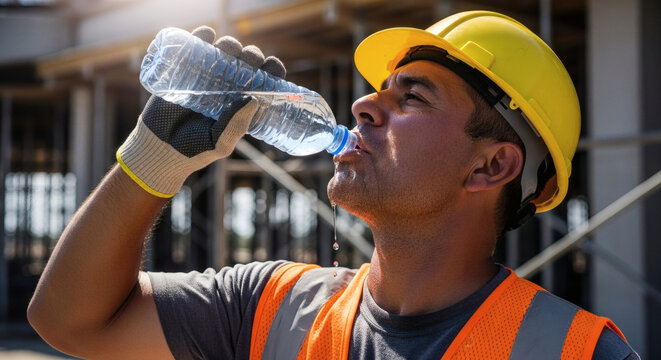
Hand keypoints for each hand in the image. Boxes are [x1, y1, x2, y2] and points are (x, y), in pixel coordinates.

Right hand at [117, 26, 285, 196]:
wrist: (160, 147)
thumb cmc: (194, 149)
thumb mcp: (220, 143)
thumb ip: (235, 126)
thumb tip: (253, 100)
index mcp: (244, 104)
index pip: (266, 82)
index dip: (272, 70)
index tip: (271, 66)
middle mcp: (230, 87)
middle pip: (248, 62)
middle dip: (252, 55)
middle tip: (248, 59)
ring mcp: (209, 76)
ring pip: (226, 51)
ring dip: (231, 44)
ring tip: (227, 49)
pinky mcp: (185, 69)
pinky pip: (197, 46)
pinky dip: (204, 35)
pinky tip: (207, 35)